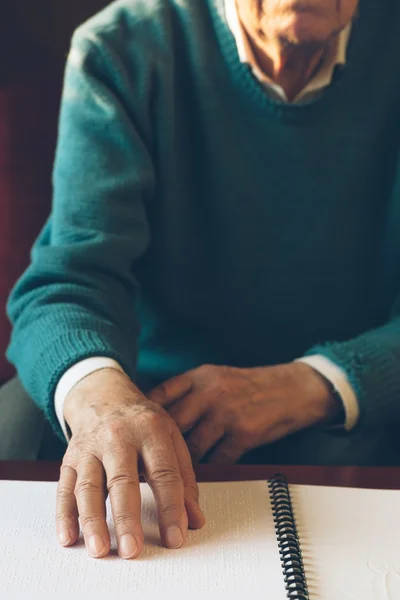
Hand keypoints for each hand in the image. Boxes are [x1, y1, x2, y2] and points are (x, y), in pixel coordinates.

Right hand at [56, 368, 204, 558]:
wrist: (105, 395)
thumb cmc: (143, 423)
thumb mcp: (171, 439)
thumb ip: (184, 479)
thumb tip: (195, 521)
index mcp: (151, 430)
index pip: (164, 473)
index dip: (171, 508)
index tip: (175, 539)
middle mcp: (118, 436)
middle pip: (122, 480)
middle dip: (127, 518)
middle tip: (132, 550)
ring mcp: (91, 447)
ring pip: (88, 485)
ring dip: (92, 520)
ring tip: (100, 550)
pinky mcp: (70, 457)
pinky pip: (64, 487)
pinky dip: (64, 514)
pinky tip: (68, 537)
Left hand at [148, 363, 340, 463]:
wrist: (291, 389)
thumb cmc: (249, 386)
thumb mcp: (216, 377)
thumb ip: (188, 391)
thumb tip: (155, 411)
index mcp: (200, 376)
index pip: (160, 395)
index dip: (142, 416)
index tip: (132, 431)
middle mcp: (210, 392)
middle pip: (171, 424)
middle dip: (157, 445)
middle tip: (146, 461)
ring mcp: (227, 414)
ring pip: (191, 447)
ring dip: (183, 462)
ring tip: (173, 473)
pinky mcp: (244, 434)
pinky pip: (218, 459)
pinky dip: (211, 467)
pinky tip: (206, 470)